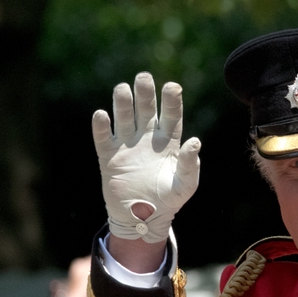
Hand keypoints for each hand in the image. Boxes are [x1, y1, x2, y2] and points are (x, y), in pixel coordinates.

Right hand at [92, 72, 200, 243]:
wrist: (143, 219)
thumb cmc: (169, 200)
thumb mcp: (185, 186)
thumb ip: (190, 165)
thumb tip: (196, 142)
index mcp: (169, 142)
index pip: (171, 116)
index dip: (171, 101)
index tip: (172, 87)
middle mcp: (147, 138)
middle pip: (146, 110)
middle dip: (145, 94)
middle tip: (143, 77)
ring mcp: (127, 145)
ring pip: (124, 118)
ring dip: (123, 103)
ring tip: (122, 89)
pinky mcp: (109, 157)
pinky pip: (103, 138)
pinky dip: (101, 127)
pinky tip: (101, 115)